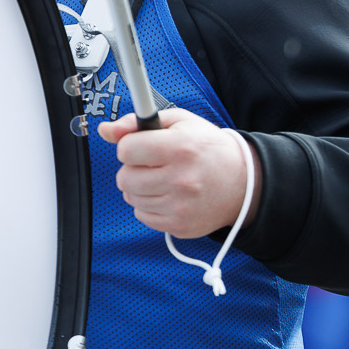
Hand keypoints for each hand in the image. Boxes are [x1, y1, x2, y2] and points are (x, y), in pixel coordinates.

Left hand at [97, 107, 260, 237]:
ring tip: (163, 179)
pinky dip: (149, 205)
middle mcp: (180, 179)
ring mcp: (180, 207)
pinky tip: (167, 195)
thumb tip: (105, 130)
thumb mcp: (179, 122)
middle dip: (133, 168)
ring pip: (131, 197)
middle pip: (124, 177)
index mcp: (180, 148)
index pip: (126, 149)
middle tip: (153, 164)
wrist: (242, 183)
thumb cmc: (207, 148)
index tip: (142, 145)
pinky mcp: (179, 226)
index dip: (130, 145)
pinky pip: (141, 215)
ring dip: (140, 187)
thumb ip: (138, 123)